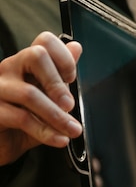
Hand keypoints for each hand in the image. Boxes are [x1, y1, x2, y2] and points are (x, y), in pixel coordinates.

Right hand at [0, 31, 82, 165]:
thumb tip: (76, 48)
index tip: (72, 78)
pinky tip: (58, 139)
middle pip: (35, 56)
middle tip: (70, 105)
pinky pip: (21, 118)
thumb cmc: (25, 119)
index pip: (45, 42)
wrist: (3, 145)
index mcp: (26, 62)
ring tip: (72, 129)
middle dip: (58, 82)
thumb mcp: (49, 98)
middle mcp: (10, 69)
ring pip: (29, 93)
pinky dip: (45, 131)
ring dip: (57, 115)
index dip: (64, 57)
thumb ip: (61, 75)